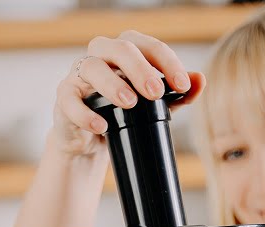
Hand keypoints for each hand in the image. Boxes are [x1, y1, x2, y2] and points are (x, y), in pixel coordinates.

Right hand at [52, 31, 204, 157]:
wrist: (92, 141)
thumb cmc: (123, 115)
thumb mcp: (154, 106)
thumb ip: (178, 95)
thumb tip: (200, 81)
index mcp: (126, 51)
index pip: (148, 46)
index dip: (168, 63)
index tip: (183, 85)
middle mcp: (102, 55)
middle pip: (121, 49)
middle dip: (141, 69)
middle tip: (156, 92)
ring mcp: (80, 75)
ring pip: (93, 68)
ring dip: (113, 84)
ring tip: (130, 103)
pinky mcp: (64, 98)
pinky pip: (71, 100)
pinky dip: (86, 114)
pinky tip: (102, 126)